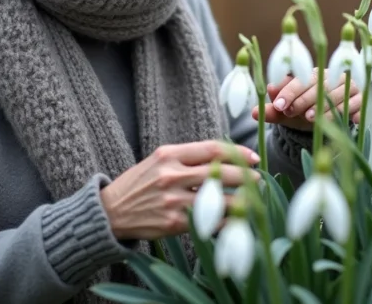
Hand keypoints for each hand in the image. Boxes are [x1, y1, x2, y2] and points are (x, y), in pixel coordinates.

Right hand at [100, 141, 259, 239]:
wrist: (111, 212)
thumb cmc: (140, 183)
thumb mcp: (158, 160)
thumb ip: (188, 157)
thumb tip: (225, 157)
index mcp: (169, 155)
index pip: (212, 149)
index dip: (238, 153)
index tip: (254, 157)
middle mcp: (171, 175)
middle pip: (220, 173)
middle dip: (246, 176)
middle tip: (260, 178)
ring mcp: (172, 200)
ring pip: (218, 199)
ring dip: (242, 200)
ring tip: (254, 199)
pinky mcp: (173, 223)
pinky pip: (209, 221)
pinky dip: (227, 221)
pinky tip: (237, 220)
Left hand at [251, 68, 361, 130]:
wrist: (322, 120)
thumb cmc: (301, 111)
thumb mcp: (286, 112)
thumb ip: (273, 111)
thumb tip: (254, 112)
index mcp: (311, 74)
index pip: (299, 80)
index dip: (289, 92)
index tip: (280, 105)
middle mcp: (331, 77)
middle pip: (319, 86)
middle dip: (306, 99)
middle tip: (295, 113)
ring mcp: (346, 87)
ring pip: (338, 95)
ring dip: (326, 107)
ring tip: (312, 118)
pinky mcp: (359, 99)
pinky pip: (356, 104)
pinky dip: (352, 111)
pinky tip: (348, 121)